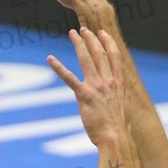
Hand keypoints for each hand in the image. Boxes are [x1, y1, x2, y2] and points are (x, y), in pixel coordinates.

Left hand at [47, 27, 125, 147]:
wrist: (114, 137)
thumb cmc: (115, 126)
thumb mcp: (118, 106)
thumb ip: (113, 95)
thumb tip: (111, 94)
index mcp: (117, 83)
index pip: (114, 56)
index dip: (108, 42)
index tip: (102, 32)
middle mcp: (108, 81)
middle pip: (99, 53)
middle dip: (91, 38)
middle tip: (83, 30)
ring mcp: (96, 87)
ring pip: (86, 59)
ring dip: (79, 44)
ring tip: (72, 34)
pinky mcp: (84, 95)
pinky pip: (69, 78)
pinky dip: (58, 67)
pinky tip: (50, 58)